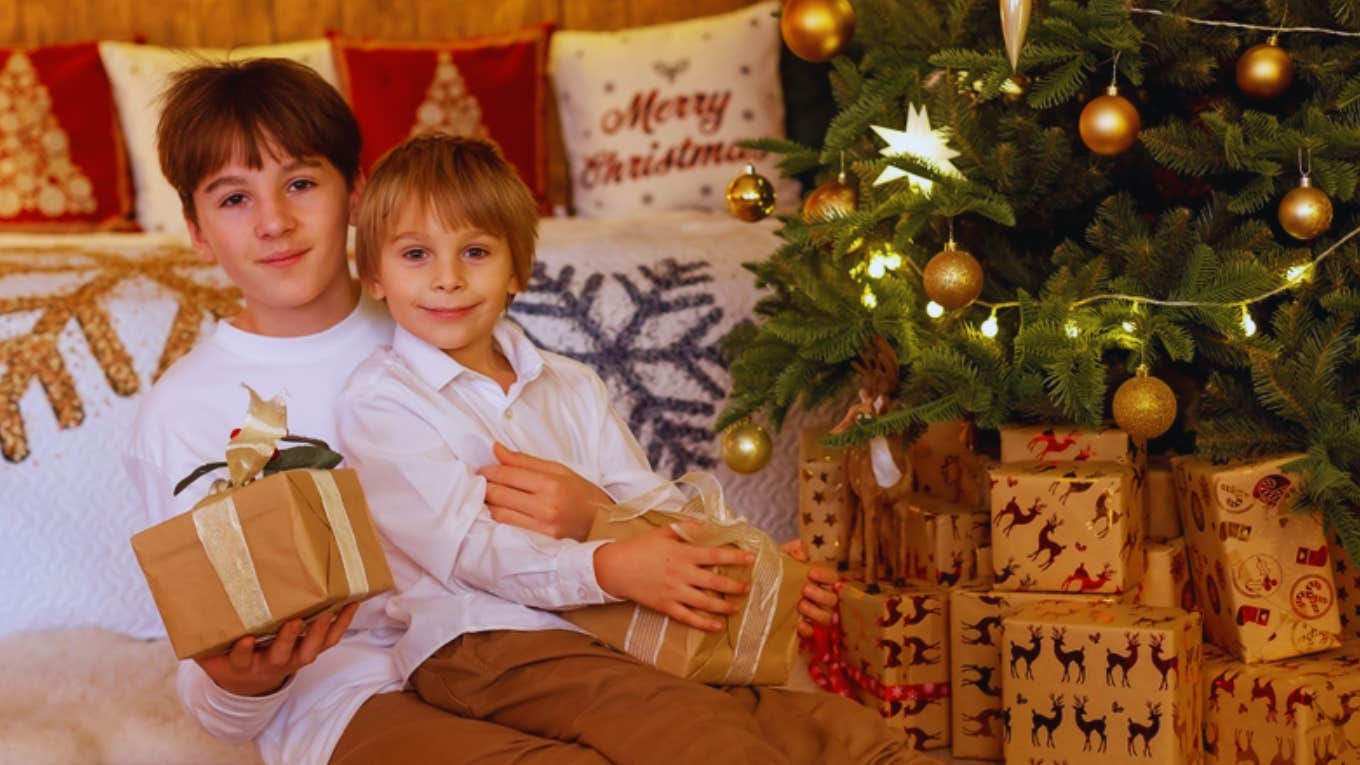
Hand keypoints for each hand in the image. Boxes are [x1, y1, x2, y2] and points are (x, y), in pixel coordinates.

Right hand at [194, 602, 357, 696]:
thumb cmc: (226, 656)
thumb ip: (198, 634)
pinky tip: (351, 604)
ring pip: (309, 650)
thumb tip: (180, 596)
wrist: (247, 681)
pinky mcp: (309, 651)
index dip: (243, 652)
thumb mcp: (208, 652)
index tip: (244, 640)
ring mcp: (292, 659)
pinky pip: (329, 642)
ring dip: (320, 632)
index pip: (242, 660)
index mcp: (242, 665)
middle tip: (293, 621)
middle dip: (288, 640)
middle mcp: (270, 665)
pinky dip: (340, 625)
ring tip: (330, 611)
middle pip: (282, 656)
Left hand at [478, 442, 611, 540]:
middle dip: (485, 486)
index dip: (489, 470)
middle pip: (499, 494)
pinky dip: (498, 516)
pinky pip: (508, 527)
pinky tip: (499, 509)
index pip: (508, 475)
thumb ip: (525, 461)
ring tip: (489, 495)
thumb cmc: (582, 494)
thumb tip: (496, 449)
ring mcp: (541, 527)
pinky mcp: (539, 541)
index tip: (482, 468)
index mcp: (551, 484)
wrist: (602, 525)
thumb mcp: (559, 470)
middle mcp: (545, 506)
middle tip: (481, 481)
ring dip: (488, 503)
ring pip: (499, 513)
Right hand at [594, 522, 753, 631]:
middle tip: (748, 587)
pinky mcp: (665, 606)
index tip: (751, 559)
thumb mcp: (662, 532)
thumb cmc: (639, 548)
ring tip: (737, 607)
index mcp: (682, 554)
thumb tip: (705, 525)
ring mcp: (674, 592)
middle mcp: (682, 574)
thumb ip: (685, 529)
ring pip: (705, 602)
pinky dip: (703, 623)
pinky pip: (688, 617)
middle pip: (715, 581)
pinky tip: (716, 626)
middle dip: (735, 585)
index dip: (735, 557)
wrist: (615, 568)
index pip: (715, 555)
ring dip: (724, 606)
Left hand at [780, 539, 838, 637]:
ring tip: (801, 605)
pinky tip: (799, 625)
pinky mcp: (802, 627)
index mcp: (817, 579)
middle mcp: (819, 597)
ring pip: (826, 617)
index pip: (832, 578)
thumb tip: (803, 551)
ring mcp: (812, 613)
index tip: (811, 573)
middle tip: (805, 590)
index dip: (826, 576)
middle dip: (820, 595)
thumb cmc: (774, 569)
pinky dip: (807, 629)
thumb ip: (794, 549)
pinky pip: (812, 632)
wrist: (754, 585)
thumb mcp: (782, 555)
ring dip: (816, 612)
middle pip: (832, 599)